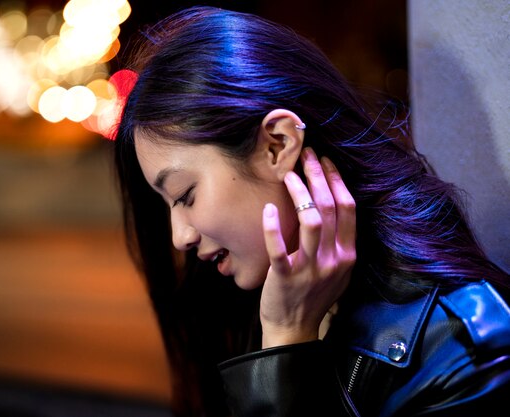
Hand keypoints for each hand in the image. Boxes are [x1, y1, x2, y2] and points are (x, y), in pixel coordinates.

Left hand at [260, 147, 355, 347]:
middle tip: (306, 154)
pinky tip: (267, 209)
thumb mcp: (337, 270)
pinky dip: (273, 227)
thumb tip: (329, 203)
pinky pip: (279, 247)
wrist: (295, 329)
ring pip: (311, 220)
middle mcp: (333, 259)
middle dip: (318, 175)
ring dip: (300, 193)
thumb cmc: (314, 296)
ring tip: (288, 174)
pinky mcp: (285, 277)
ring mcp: (310, 268)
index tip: (325, 160)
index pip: (348, 208)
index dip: (337, 180)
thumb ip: (337, 242)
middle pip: (331, 207)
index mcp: (347, 254)